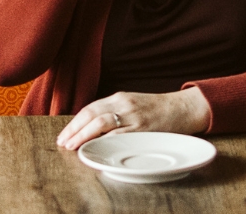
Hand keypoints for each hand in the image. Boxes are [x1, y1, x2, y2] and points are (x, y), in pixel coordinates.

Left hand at [55, 88, 210, 150]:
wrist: (182, 108)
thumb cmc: (156, 109)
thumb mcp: (132, 104)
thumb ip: (114, 112)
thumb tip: (91, 128)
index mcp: (119, 97)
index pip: (90, 108)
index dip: (75, 122)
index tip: (64, 135)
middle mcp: (124, 104)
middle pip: (91, 114)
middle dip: (74, 129)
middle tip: (63, 142)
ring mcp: (133, 116)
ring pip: (102, 123)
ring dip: (84, 136)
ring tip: (73, 146)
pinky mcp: (143, 129)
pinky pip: (119, 135)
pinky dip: (104, 142)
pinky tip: (95, 149)